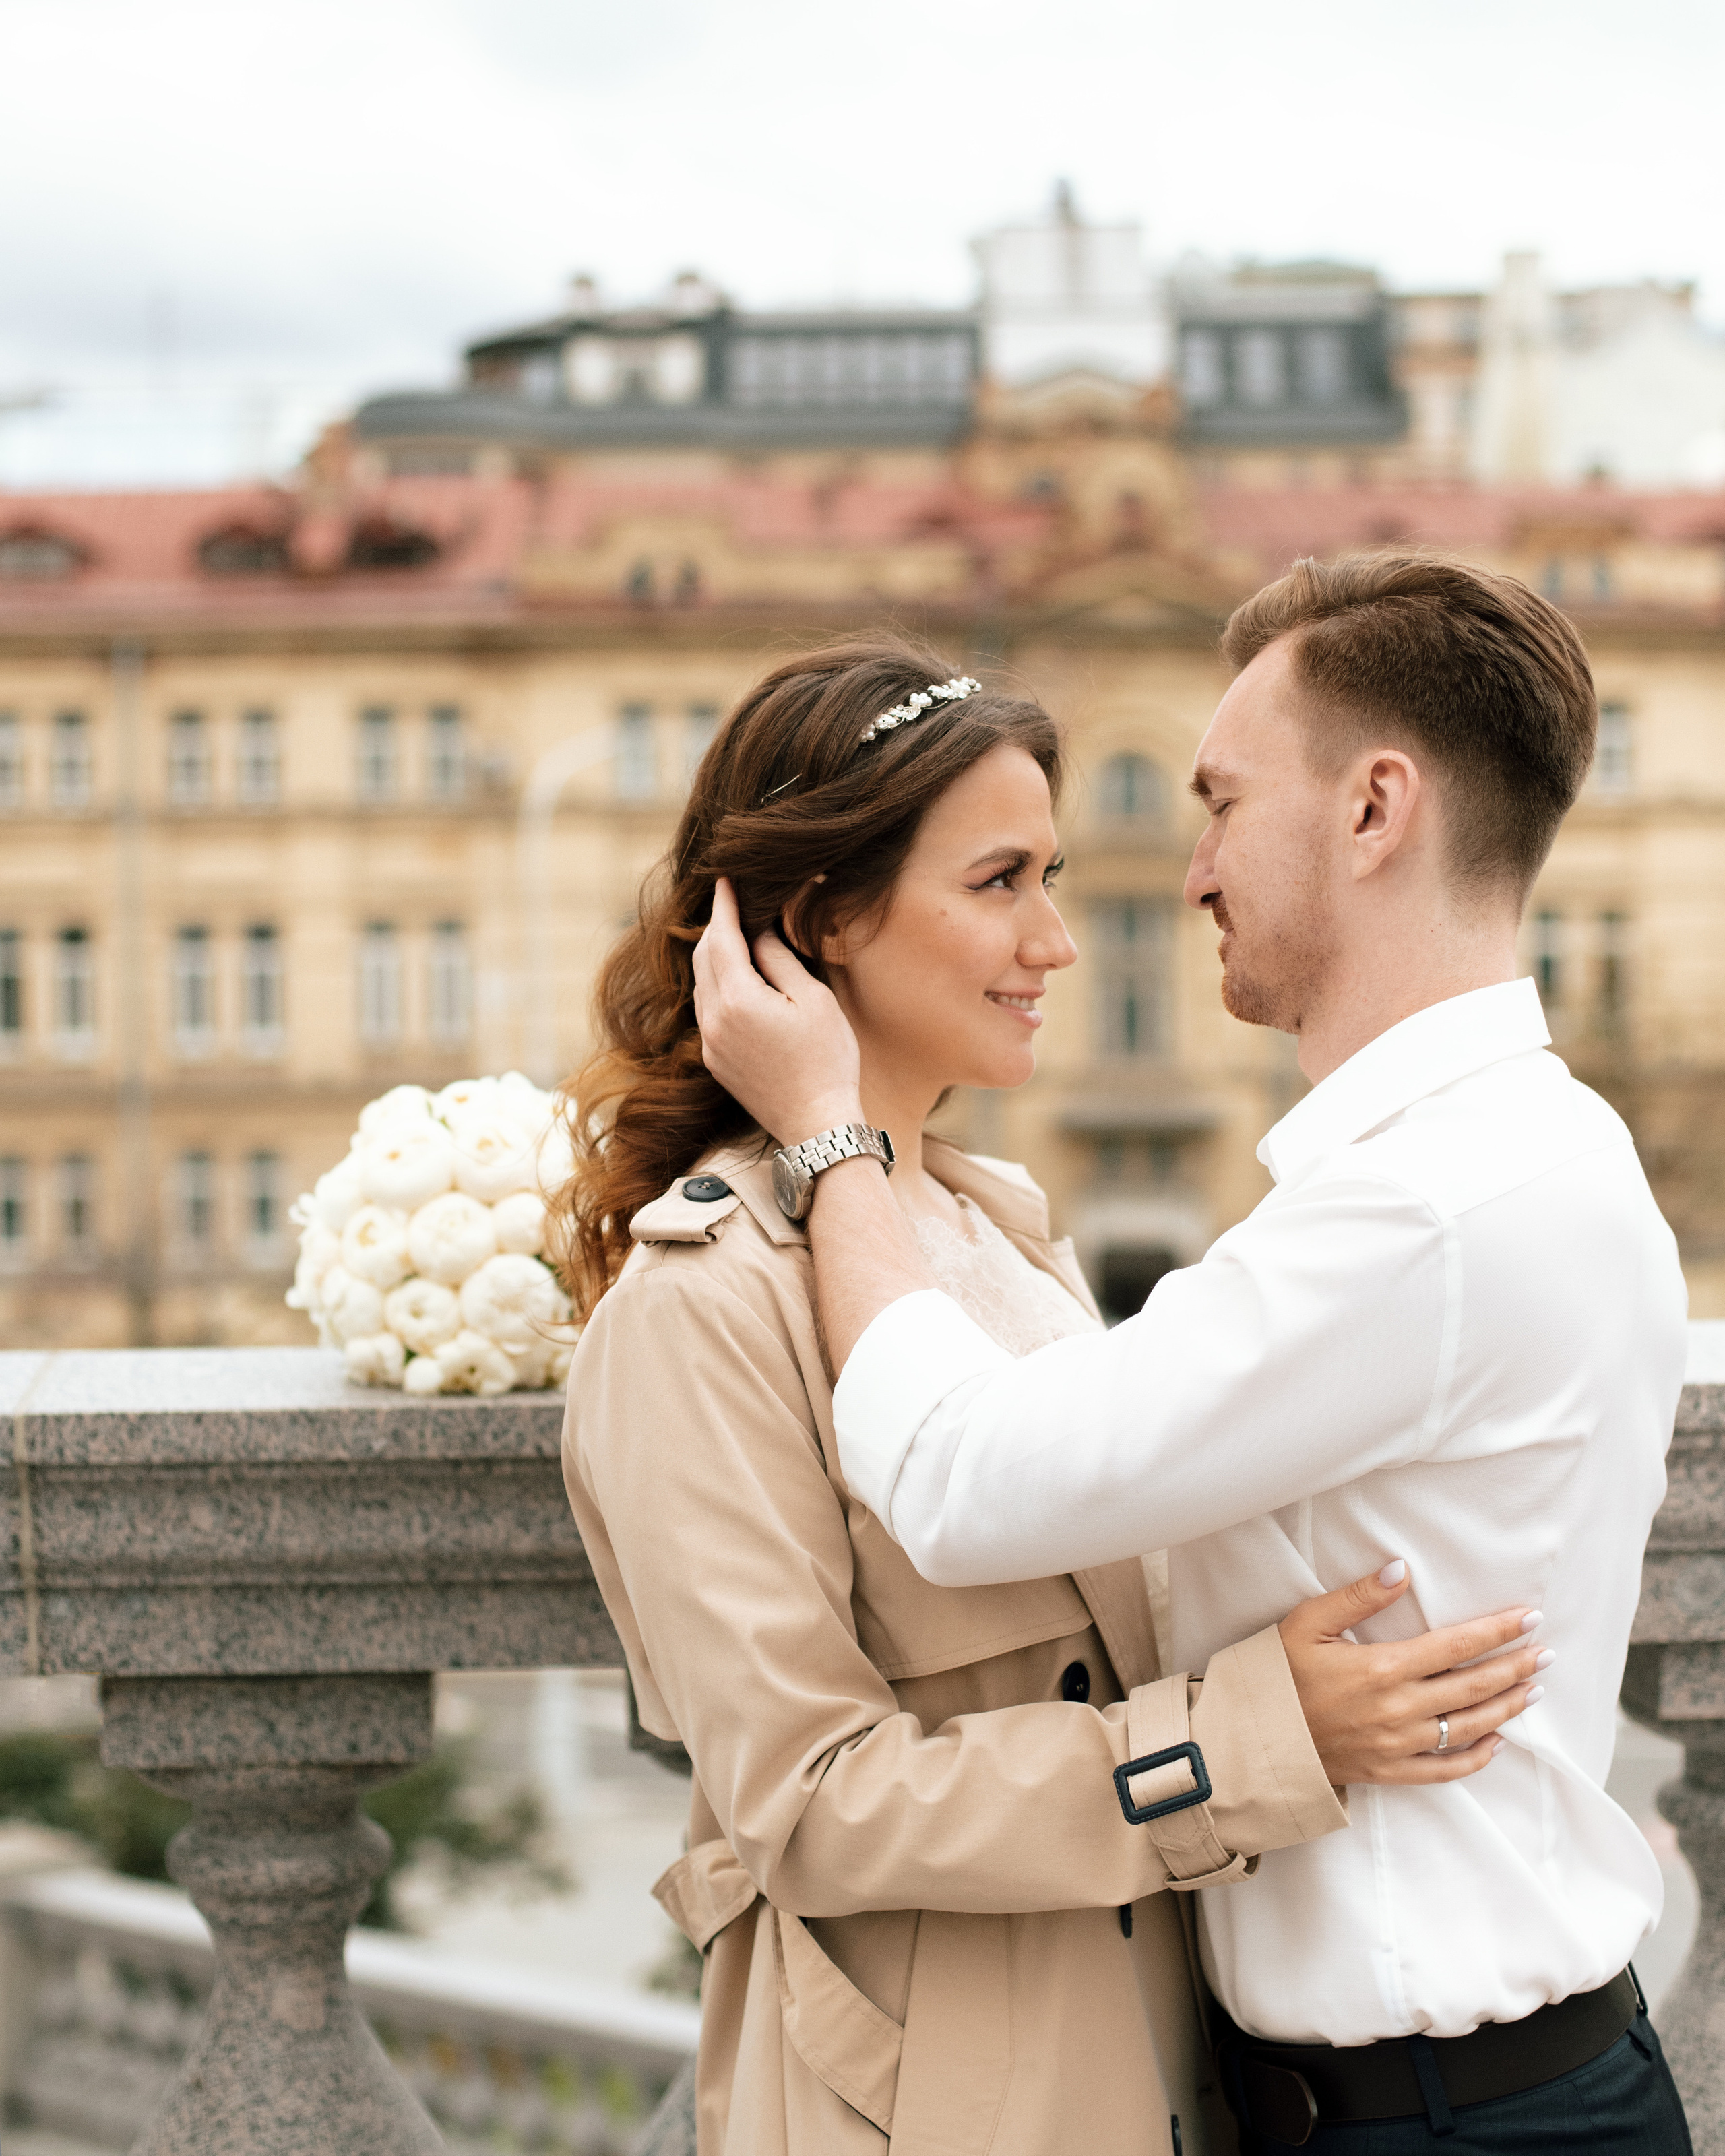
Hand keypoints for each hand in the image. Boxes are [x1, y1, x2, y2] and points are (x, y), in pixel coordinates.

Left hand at [692, 877, 864, 1144]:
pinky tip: (735, 980)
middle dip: (716, 927)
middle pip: (704, 958)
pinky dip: (716, 985)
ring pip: (702, 984)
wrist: (816, 1126)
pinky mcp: (715, 1061)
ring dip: (714, 956)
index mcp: (738, 999)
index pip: (721, 937)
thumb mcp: (812, 999)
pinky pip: (706, 1010)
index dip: (724, 906)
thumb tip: (759, 931)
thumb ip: (779, 959)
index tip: (724, 880)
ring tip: (734, 936)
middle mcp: (713, 1020)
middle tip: (732, 904)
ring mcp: (710, 1043)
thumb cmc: (826, 1060)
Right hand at [1280, 1563, 1549, 1786]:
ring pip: (1469, 1726)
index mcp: (1381, 1668)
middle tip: (1546, 1652)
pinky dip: (1478, 1757)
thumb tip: (1401, 1570)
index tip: (1529, 1618)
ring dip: (1507, 1706)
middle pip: (1473, 1686)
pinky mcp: (1390, 1771)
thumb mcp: (1307, 1623)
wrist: (1253, 1739)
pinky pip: (1446, 1770)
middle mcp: (1398, 1709)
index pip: (1455, 1645)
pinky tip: (1498, 1741)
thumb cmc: (1277, 1675)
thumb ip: (1358, 1596)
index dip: (1497, 1631)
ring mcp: (1397, 1745)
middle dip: (1515, 1666)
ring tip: (1534, 1688)